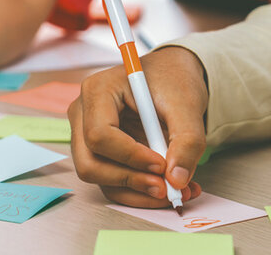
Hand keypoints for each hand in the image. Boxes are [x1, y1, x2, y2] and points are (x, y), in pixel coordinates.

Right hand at [68, 47, 207, 207]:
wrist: (171, 77)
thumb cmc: (172, 80)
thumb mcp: (187, 104)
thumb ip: (187, 141)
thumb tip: (177, 180)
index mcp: (97, 91)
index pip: (99, 134)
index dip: (130, 156)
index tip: (162, 165)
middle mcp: (83, 114)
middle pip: (89, 163)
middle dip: (128, 181)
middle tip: (165, 188)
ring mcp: (86, 135)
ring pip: (99, 178)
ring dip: (136, 192)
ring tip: (175, 191)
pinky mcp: (98, 152)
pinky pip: (111, 181)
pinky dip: (138, 191)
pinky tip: (167, 187)